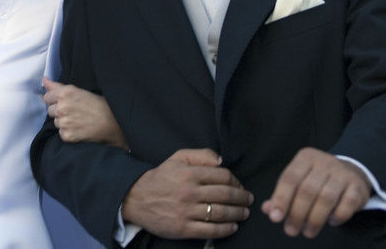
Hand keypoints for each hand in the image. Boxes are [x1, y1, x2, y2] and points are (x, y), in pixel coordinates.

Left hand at [42, 77, 126, 147]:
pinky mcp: (67, 135)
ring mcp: (64, 122)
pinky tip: (79, 129)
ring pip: (56, 122)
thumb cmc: (99, 104)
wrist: (112, 123)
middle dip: (59, 111)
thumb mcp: (79, 91)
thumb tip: (44, 80)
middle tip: (74, 112)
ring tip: (78, 120)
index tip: (65, 102)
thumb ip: (58, 86)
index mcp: (65, 93)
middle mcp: (62, 107)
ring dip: (64, 122)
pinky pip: (61, 133)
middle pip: (50, 110)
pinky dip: (68, 132)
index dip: (55, 100)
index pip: (47, 97)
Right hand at [122, 148, 252, 238]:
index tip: (240, 186)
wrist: (136, 198)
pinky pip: (210, 231)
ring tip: (244, 213)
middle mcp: (189, 192)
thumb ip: (201, 154)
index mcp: (190, 174)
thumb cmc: (161, 177)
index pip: (222, 176)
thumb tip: (221, 161)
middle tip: (249, 200)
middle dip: (242, 198)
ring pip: (220, 213)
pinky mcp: (183, 228)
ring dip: (237, 214)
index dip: (236, 181)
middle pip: (225, 195)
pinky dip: (225, 229)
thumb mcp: (178, 158)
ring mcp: (186, 212)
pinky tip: (233, 227)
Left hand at [260, 147, 371, 238]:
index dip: (281, 199)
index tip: (275, 218)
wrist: (351, 172)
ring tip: (308, 232)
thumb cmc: (318, 180)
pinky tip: (331, 222)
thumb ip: (283, 195)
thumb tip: (268, 210)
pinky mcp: (357, 186)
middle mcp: (324, 162)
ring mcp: (342, 173)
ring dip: (315, 220)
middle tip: (292, 231)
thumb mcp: (299, 182)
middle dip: (297, 214)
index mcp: (306, 158)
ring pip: (326, 199)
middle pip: (307, 190)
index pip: (290, 178)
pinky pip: (346, 205)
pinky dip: (336, 217)